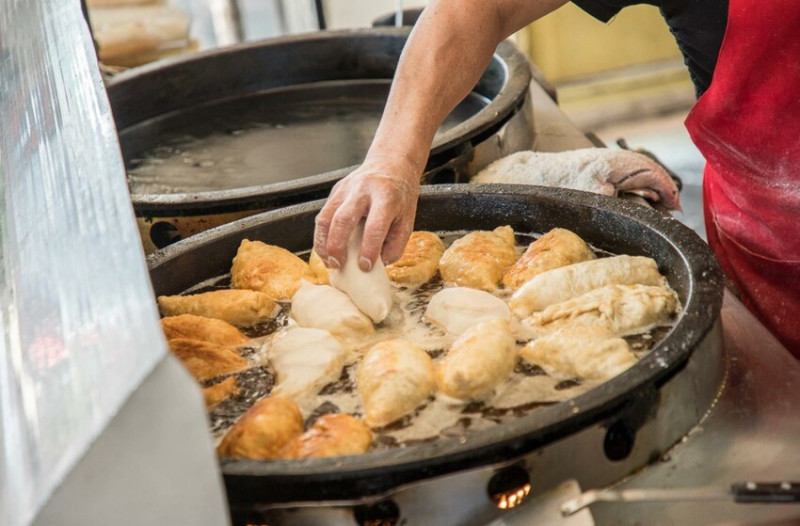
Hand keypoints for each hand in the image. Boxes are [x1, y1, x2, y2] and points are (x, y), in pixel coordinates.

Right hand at [314, 155, 420, 271]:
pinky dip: (322, 235)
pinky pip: (324, 214)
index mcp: (387, 197)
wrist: (391, 164)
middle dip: (337, 246)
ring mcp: (346, 188)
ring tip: (328, 261)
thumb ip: (396, 245)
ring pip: (326, 216)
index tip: (365, 267)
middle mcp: (364, 190)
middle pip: (343, 219)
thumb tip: (377, 265)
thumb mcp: (408, 220)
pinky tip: (326, 249)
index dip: (369, 249)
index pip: (375, 226)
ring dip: (323, 242)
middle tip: (338, 265)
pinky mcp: (336, 190)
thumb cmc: (400, 196)